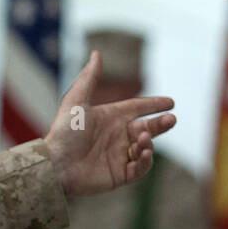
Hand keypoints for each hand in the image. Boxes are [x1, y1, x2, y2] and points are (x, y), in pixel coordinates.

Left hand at [43, 51, 176, 196]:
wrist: (56, 165)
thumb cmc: (65, 132)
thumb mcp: (77, 101)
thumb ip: (89, 78)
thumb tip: (97, 53)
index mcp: (110, 118)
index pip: (137, 108)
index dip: (154, 105)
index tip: (171, 102)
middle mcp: (116, 136)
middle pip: (147, 127)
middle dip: (161, 124)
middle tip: (171, 119)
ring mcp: (119, 156)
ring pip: (145, 147)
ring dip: (149, 141)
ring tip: (143, 138)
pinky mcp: (120, 175)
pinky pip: (140, 168)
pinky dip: (145, 161)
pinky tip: (143, 152)